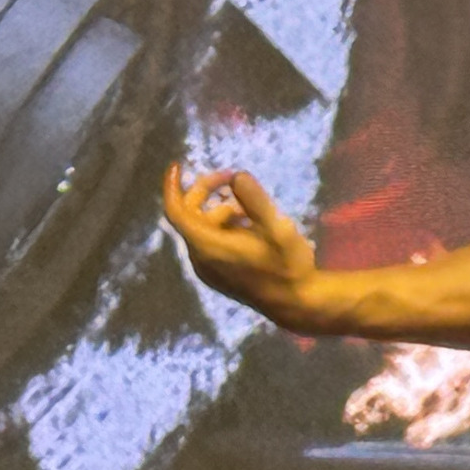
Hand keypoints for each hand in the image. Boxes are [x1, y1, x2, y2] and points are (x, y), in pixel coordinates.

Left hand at [160, 164, 323, 328]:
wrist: (296, 304)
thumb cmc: (288, 266)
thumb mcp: (278, 230)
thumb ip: (256, 201)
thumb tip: (237, 176)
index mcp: (208, 246)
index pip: (176, 212)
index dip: (172, 186)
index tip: (177, 165)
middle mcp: (200, 258)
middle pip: (190, 217)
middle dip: (207, 193)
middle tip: (232, 178)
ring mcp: (208, 269)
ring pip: (203, 229)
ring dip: (221, 211)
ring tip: (252, 209)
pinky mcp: (218, 275)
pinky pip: (211, 243)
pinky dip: (224, 227)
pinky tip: (251, 227)